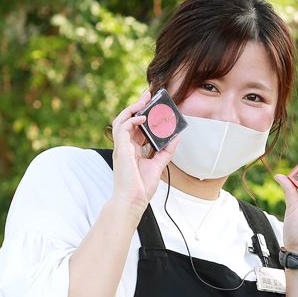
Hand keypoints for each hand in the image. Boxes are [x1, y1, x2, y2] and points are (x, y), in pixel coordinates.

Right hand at [109, 90, 178, 211]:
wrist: (134, 200)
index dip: (143, 114)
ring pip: (122, 120)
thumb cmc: (142, 186)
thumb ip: (166, 151)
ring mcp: (121, 147)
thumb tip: (176, 137)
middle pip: (128, 119)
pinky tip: (142, 118)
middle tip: (148, 95)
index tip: (152, 104)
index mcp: (133, 149)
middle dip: (138, 106)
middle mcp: (126, 145)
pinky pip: (122, 129)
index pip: (137, 126)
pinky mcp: (120, 150)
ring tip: (144, 101)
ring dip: (132, 109)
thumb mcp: (158, 165)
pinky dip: (131, 121)